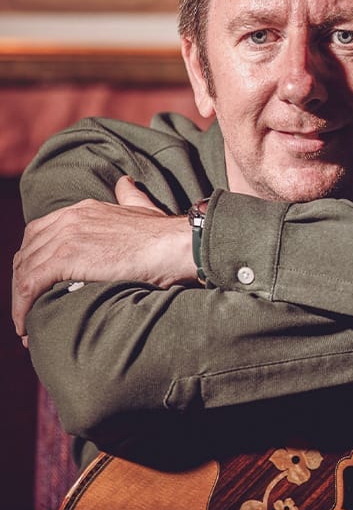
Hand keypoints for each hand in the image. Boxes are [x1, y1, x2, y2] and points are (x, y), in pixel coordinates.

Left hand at [12, 176, 195, 341]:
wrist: (175, 244)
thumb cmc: (165, 234)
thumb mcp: (143, 207)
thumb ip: (129, 196)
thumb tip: (124, 182)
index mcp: (82, 209)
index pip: (39, 234)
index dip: (33, 261)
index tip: (38, 285)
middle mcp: (69, 218)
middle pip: (26, 253)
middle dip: (22, 282)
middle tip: (29, 309)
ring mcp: (67, 236)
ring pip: (24, 271)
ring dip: (20, 301)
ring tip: (26, 326)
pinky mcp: (67, 257)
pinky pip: (30, 284)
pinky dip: (22, 307)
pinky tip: (26, 327)